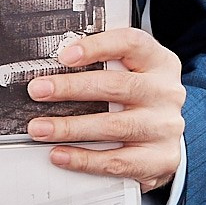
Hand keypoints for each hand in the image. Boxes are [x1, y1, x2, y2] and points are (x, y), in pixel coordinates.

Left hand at [22, 28, 185, 192]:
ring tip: (40, 128)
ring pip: (113, 126)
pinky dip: (83, 159)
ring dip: (70, 127)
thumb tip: (54, 69)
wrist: (166, 136)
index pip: (132, 43)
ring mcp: (165, 127)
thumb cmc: (140, 98)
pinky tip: (60, 154)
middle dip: (71, 88)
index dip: (98, 46)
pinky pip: (116, 161)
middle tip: (39, 91)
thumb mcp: (132, 72)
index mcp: (159, 63)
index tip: (65, 55)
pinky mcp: (160, 159)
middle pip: (117, 85)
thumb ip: (103, 64)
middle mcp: (166, 93)